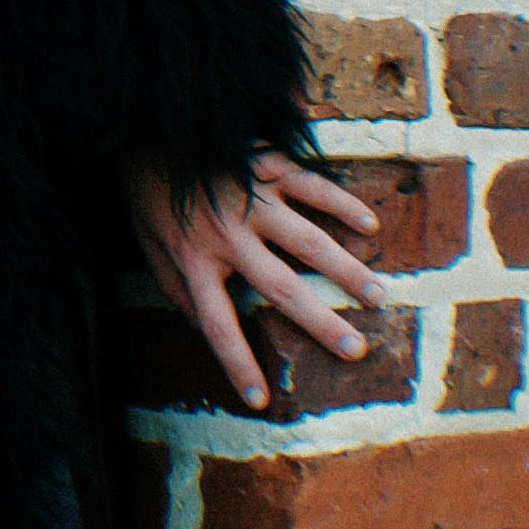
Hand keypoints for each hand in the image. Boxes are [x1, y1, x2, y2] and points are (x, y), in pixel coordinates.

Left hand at [126, 148, 389, 414]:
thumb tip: (202, 330)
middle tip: (357, 349)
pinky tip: (369, 225)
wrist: (150, 127)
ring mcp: (252, 201)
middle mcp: (228, 237)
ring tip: (379, 295)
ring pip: (308, 242)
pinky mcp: (267, 166)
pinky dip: (342, 204)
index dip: (236, 364)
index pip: (217, 325)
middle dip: (321, 323)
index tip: (260, 400)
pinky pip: (313, 188)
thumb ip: (176, 288)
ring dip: (346, 270)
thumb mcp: (148, 247)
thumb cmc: (151, 194)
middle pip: (280, 289)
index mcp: (194, 260)